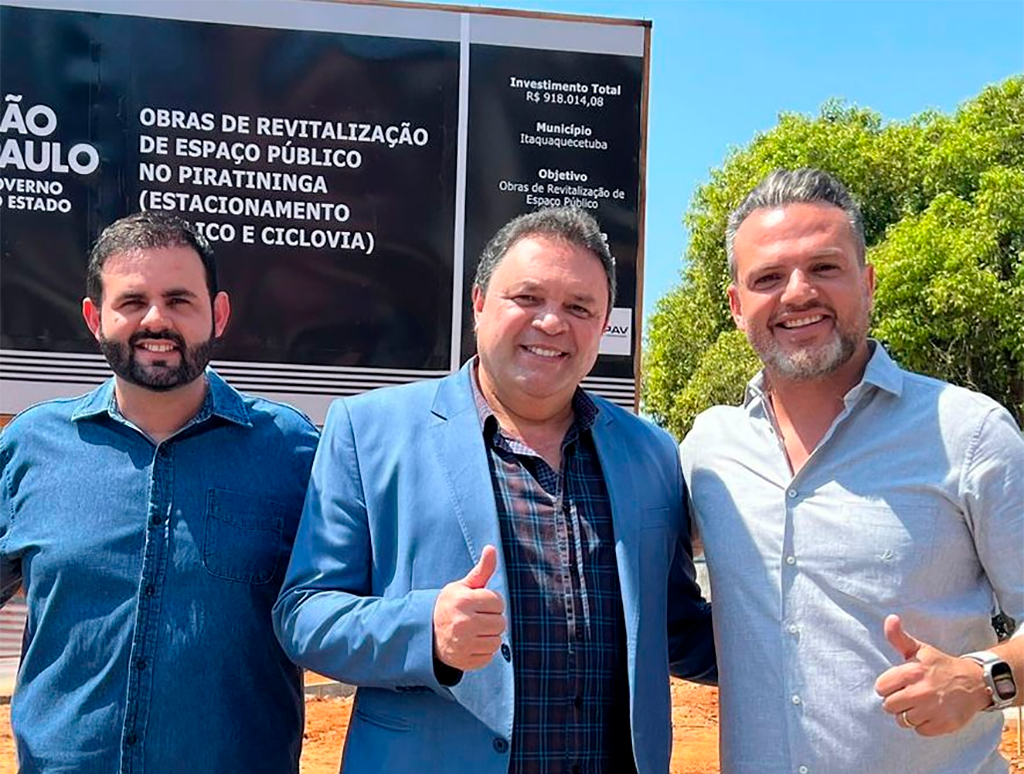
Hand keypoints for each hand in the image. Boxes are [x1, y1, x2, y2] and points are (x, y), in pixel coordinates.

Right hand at [432, 545, 505, 671]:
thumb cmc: (450, 605)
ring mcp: (464, 644)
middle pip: (501, 622)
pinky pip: (489, 656)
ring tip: (475, 630)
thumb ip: (481, 570)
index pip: (498, 602)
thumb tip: (492, 548)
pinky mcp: (465, 661)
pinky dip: (483, 650)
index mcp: (464, 601)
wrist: (426, 632)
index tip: (479, 603)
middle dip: (492, 619)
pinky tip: (471, 643)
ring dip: (489, 635)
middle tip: (477, 617)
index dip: (491, 602)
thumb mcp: (463, 586)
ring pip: (497, 640)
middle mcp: (464, 623)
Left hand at [874, 614, 990, 735]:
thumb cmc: (941, 665)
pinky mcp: (944, 725)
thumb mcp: (919, 648)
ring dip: (909, 714)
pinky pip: (920, 731)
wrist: (975, 682)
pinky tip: (931, 713)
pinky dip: (924, 725)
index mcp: (911, 672)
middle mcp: (920, 692)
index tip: (898, 683)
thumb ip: (898, 637)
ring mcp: (933, 710)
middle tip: (909, 694)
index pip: (881, 688)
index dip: (887, 686)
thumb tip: (890, 618)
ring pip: (903, 721)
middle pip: (889, 706)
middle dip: (896, 701)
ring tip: (920, 704)